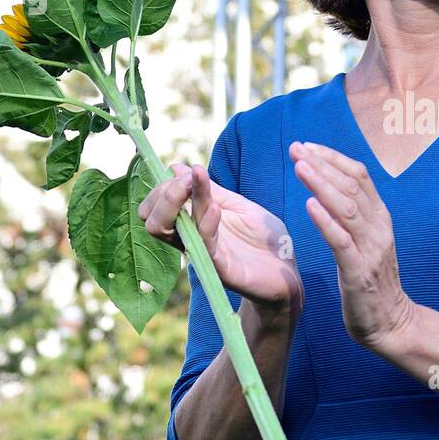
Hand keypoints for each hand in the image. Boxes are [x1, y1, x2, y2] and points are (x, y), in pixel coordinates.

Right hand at [139, 163, 302, 313]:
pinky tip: (216, 209)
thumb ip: (210, 190)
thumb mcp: (238, 205)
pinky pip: (203, 244)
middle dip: (164, 193)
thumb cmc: (262, 239)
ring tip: (195, 182)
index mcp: (192, 224)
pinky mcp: (220, 268)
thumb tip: (176, 168)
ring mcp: (203, 254)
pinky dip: (206, 222)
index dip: (166, 185)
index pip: (156, 205)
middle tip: (188, 179)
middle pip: (152, 220)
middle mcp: (191, 239)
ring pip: (168, 231)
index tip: (191, 170)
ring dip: (177, 200)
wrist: (286, 271)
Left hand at [290, 141, 414, 349]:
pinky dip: (326, 222)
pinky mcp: (360, 272)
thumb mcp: (368, 242)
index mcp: (380, 219)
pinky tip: (309, 206)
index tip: (309, 145)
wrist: (392, 323)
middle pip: (352, 186)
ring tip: (300, 167)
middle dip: (323, 164)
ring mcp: (371, 250)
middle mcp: (379, 229)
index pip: (360, 177)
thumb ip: (356, 216)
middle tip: (296, 148)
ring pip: (347, 209)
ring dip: (322, 185)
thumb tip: (333, 189)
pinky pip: (342, 242)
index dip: (334, 158)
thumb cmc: (373, 282)